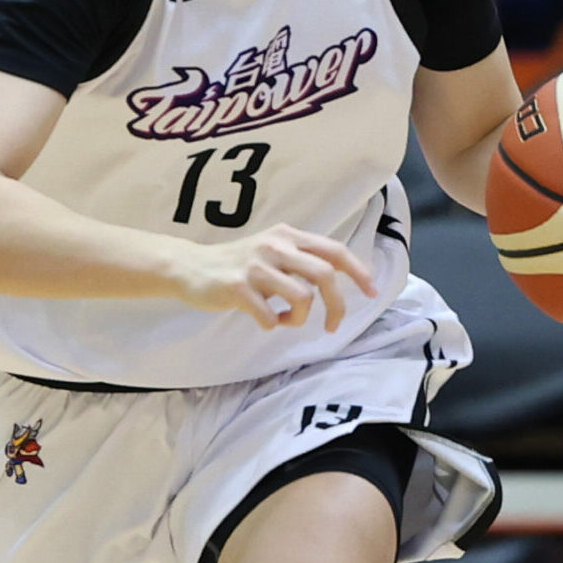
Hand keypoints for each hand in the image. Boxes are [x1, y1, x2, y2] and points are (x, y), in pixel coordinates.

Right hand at [177, 224, 377, 332]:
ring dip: (299, 318)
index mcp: (288, 235)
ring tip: (285, 319)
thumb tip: (338, 279)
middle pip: (325, 275)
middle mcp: (275, 246)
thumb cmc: (237, 264)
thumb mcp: (272, 249)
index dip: (358, 272)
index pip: (334, 251)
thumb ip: (301, 258)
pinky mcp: (237, 287)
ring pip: (302, 297)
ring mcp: (256, 266)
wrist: (189, 267)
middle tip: (332, 326)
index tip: (372, 292)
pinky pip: (269, 316)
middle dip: (336, 305)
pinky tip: (264, 320)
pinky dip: (272, 324)